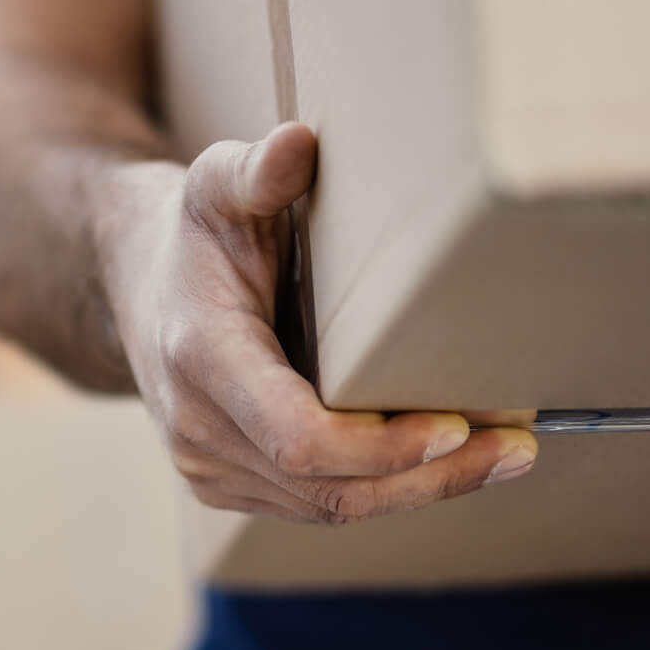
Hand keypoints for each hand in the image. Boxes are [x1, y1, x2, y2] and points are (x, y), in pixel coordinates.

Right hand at [101, 123, 536, 524]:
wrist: (134, 286)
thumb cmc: (194, 233)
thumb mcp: (215, 185)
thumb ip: (256, 171)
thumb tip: (298, 142)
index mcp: (201, 358)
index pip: (299, 437)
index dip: (381, 446)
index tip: (457, 425)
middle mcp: (197, 428)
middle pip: (329, 487)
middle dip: (428, 476)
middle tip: (516, 450)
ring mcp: (208, 467)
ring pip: (329, 507)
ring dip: (419, 490)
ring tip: (500, 458)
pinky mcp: (227, 485)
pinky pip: (316, 505)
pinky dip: (384, 489)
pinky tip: (442, 463)